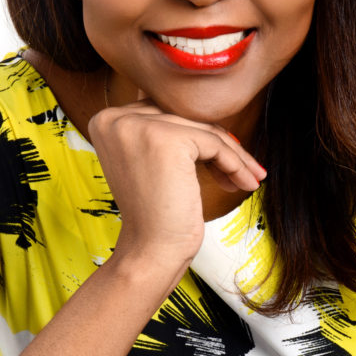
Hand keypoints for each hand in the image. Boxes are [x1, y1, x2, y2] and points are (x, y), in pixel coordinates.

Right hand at [88, 101, 265, 282]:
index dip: (196, 134)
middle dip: (218, 143)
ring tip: (248, 177)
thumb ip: (161, 127)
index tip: (220, 156)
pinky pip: (213, 143)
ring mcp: (139, 126)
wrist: (150, 250)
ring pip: (203, 129)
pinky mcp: (166, 140)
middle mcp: (116, 118)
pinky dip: (234, 163)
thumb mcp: (147, 159)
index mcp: (106, 119)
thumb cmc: (154, 211)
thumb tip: (198, 105)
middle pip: (184, 118)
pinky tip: (243, 182)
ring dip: (232, 155)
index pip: (164, 112)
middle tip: (244, 167)